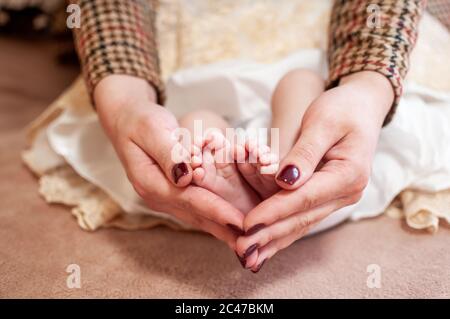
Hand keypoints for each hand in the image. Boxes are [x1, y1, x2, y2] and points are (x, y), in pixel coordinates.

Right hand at [95, 75, 245, 248]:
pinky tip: (231, 227)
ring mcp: (163, 198)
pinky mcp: (171, 194)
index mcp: (150, 182)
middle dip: (224, 228)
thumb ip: (169, 154)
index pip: (189, 199)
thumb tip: (184, 178)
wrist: (127, 120)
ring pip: (197, 217)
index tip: (240, 221)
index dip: (216, 210)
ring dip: (221, 229)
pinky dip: (214, 219)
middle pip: (195, 215)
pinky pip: (196, 210)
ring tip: (247, 241)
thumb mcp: (152, 130)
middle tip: (251, 242)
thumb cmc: (140, 121)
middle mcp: (157, 196)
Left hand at [236, 71, 394, 270]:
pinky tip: (265, 245)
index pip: (304, 198)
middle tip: (242, 250)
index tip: (247, 224)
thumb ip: (304, 153)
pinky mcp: (327, 196)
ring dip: (274, 240)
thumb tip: (285, 181)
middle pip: (302, 218)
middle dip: (270, 234)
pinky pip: (302, 217)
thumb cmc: (342, 108)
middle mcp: (346, 192)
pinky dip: (283, 231)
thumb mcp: (322, 122)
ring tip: (249, 256)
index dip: (274, 212)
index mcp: (348, 174)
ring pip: (301, 224)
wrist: (362, 106)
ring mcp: (338, 197)